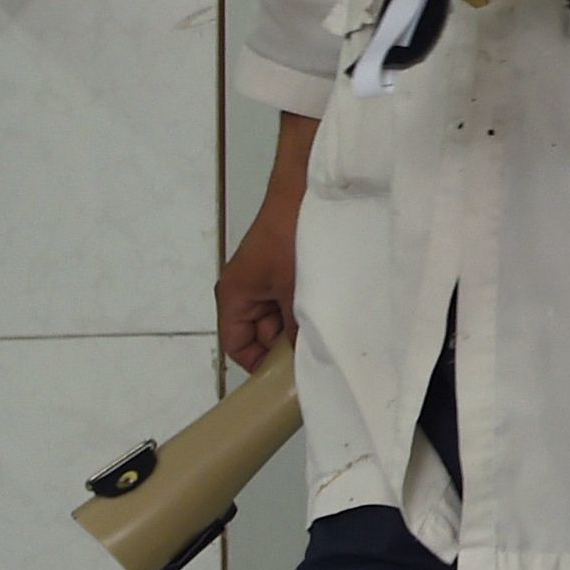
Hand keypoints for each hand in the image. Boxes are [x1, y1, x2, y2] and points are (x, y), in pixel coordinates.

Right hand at [219, 113, 315, 370]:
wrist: (307, 190)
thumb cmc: (292, 240)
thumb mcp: (295, 290)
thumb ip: (298, 329)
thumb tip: (307, 363)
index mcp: (234, 296)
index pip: (236, 345)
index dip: (259, 365)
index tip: (289, 379)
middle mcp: (246, 290)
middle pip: (260, 334)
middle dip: (286, 347)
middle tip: (319, 361)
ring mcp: (267, 279)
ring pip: (281, 317)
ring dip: (302, 326)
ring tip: (331, 339)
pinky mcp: (287, 268)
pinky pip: (294, 299)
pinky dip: (310, 308)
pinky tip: (336, 315)